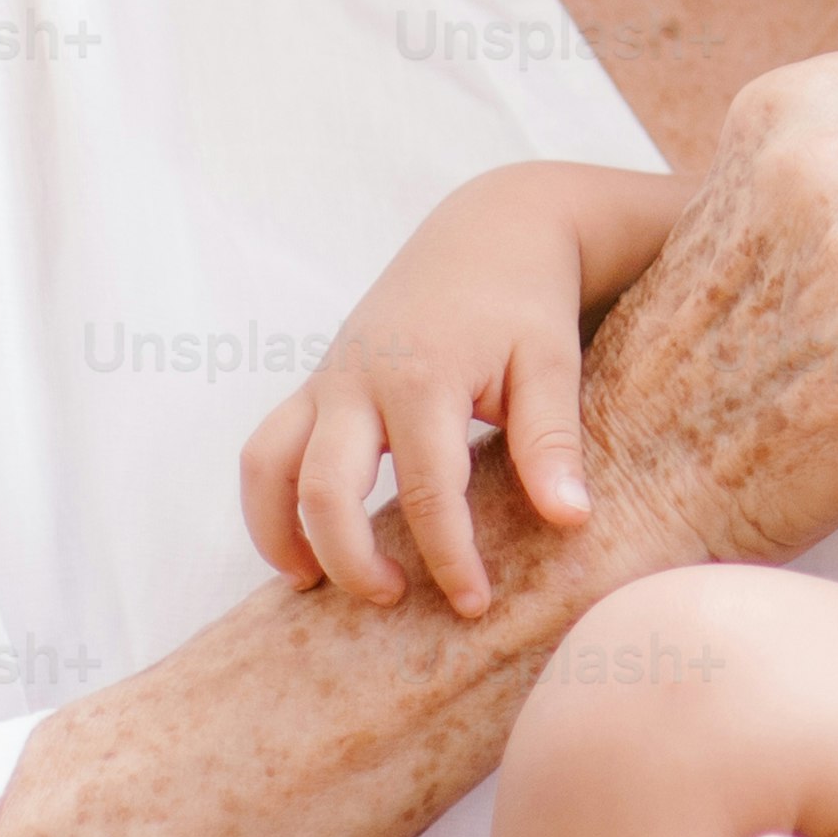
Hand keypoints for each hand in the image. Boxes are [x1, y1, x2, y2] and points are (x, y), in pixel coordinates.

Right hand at [238, 180, 591, 612]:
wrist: (488, 232)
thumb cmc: (526, 303)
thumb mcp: (551, 363)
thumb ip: (552, 442)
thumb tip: (571, 521)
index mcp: (423, 376)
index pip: (429, 492)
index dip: (450, 558)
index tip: (474, 604)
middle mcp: (358, 379)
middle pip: (324, 489)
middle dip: (352, 560)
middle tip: (397, 600)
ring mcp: (328, 379)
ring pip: (268, 467)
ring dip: (282, 534)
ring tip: (316, 587)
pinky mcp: (316, 383)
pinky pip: (266, 449)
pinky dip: (269, 502)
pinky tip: (301, 548)